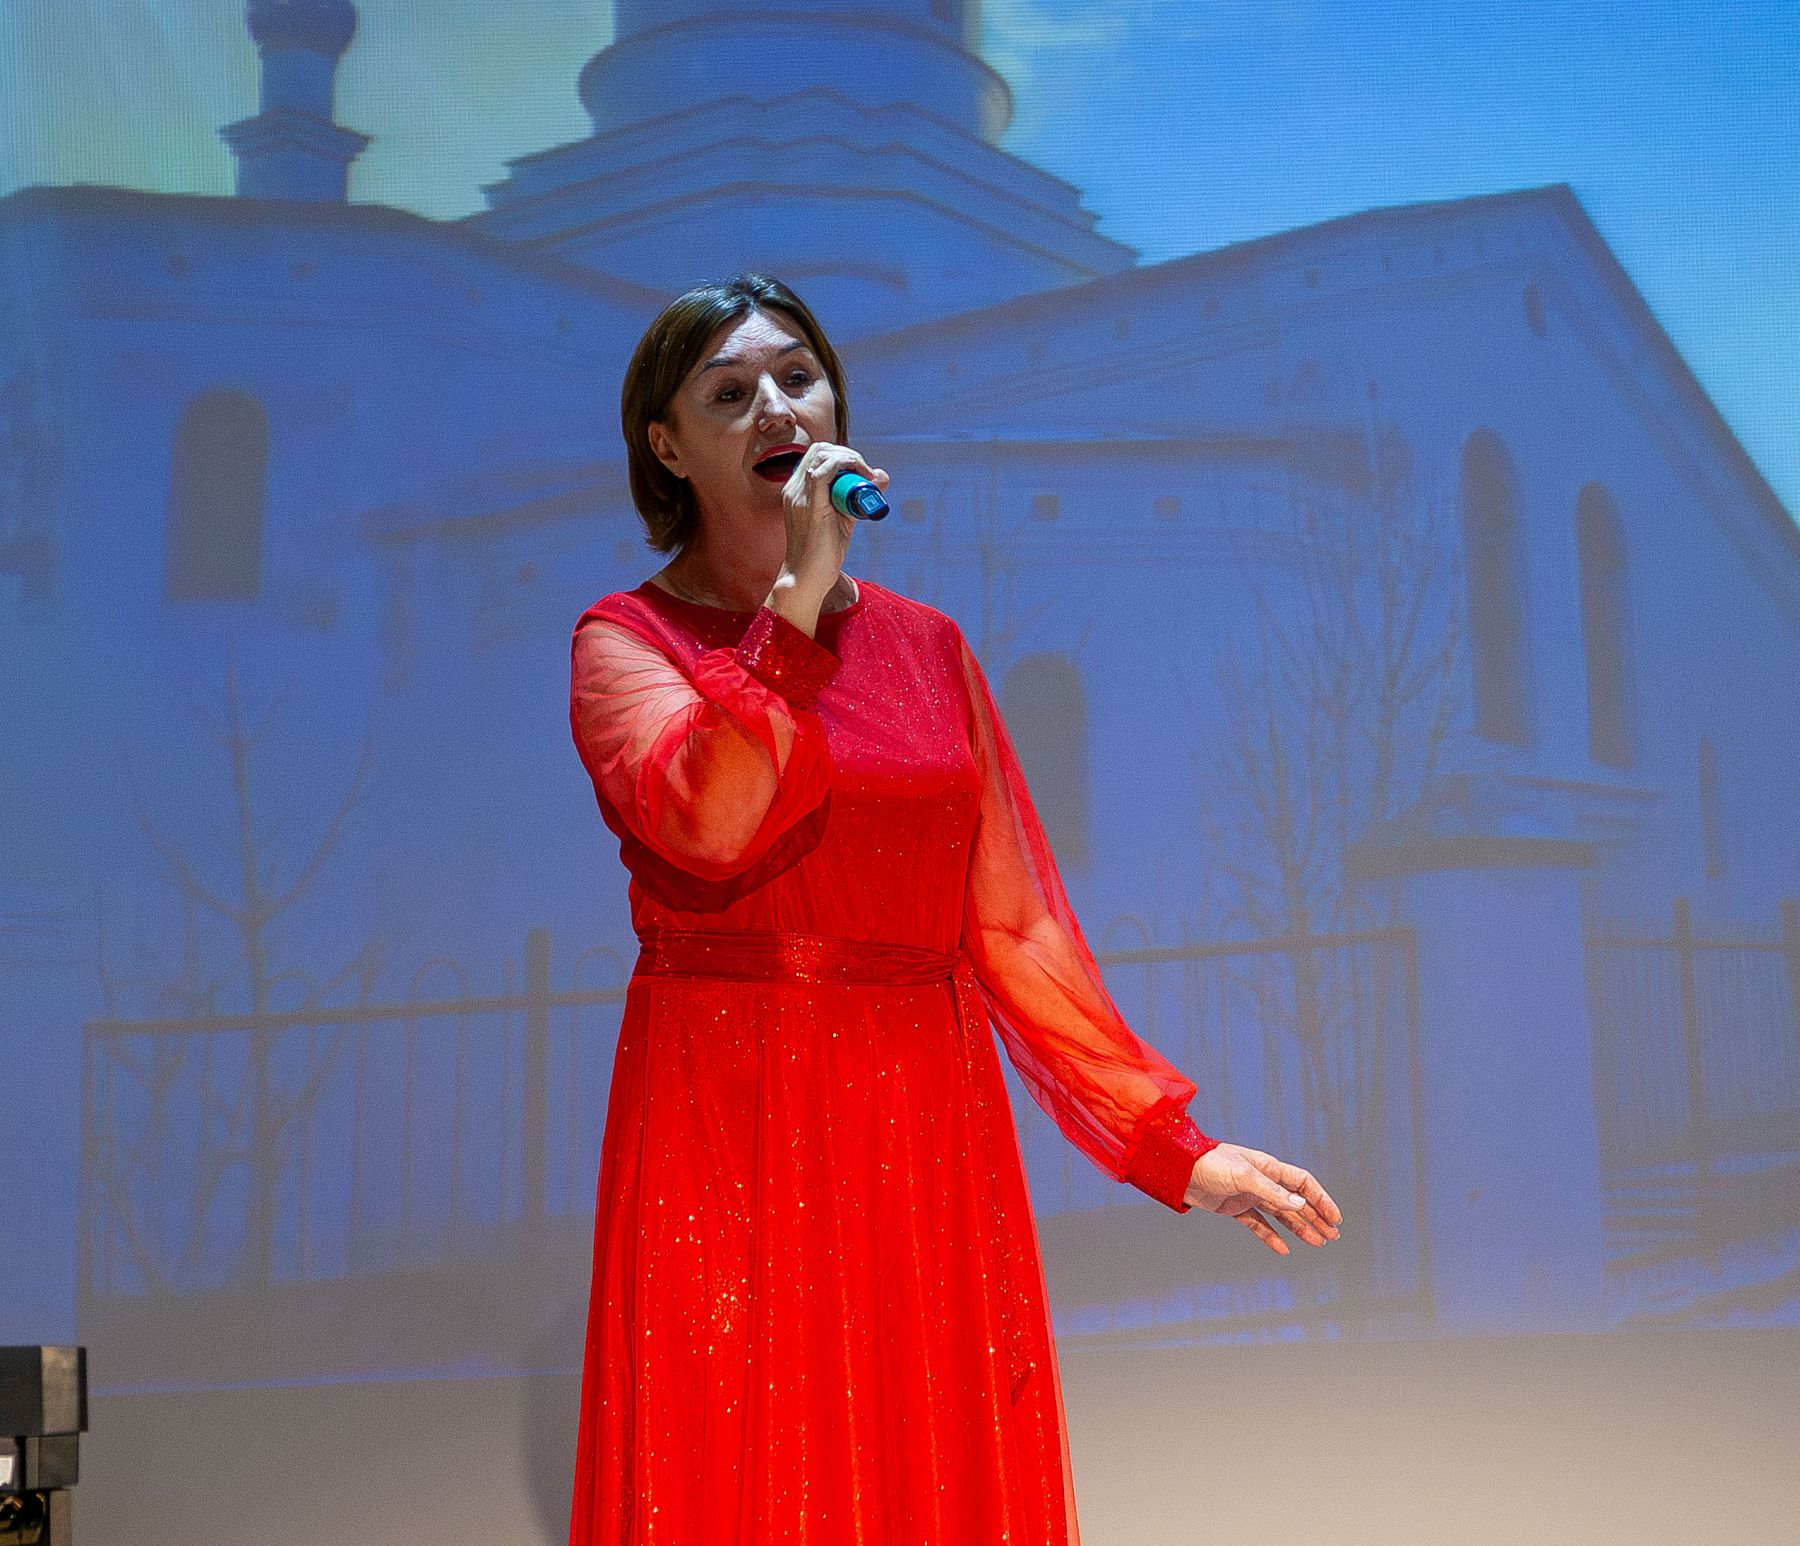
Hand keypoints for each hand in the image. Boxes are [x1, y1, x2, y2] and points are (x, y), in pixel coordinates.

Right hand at [778, 441, 887, 596]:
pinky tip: (860, 475)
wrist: (807, 579)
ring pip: (822, 455)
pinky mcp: (809, 506)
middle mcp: (794, 488)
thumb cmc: (823, 553)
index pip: (818, 456)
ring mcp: (799, 496)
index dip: (843, 456)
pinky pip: (823, 472)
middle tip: (866, 473)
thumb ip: (858, 498)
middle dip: (848, 454)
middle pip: (820, 450)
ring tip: (865, 476)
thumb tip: (882, 476)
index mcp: (797, 490)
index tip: (862, 471)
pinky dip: (844, 466)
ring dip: (849, 459)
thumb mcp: (843, 518)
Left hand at [1183, 1142, 1342, 1254]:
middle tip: (1332, 1235)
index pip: (1302, 1183)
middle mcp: (1261, 1181)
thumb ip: (1272, 1191)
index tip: (1334, 1218)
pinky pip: (1258, 1224)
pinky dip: (1271, 1236)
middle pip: (1295, 1201)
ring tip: (1317, 1242)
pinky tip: (1283, 1250)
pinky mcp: (1234, 1208)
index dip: (1321, 1199)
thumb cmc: (1210, 1164)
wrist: (1178, 1169)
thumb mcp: (1244, 1176)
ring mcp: (1248, 1195)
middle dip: (1315, 1217)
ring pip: (1280, 1214)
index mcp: (1268, 1168)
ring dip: (1299, 1227)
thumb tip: (1301, 1204)